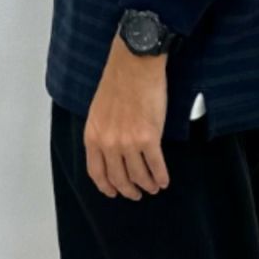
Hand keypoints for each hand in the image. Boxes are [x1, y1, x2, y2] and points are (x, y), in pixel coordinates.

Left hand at [84, 33, 172, 198]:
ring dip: (147, 185)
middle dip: (129, 190)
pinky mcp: (149, 138)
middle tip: (136, 194)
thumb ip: (102, 132)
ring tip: (153, 187)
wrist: (134, 65)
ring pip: (138, 176)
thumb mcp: (98, 110)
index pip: (96, 172)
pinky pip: (155, 166)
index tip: (113, 192)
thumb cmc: (118, 81)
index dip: (106, 186)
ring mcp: (128, 142)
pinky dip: (161, 176)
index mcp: (93, 136)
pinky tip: (164, 181)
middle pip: (118, 178)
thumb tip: (110, 150)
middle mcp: (108, 143)